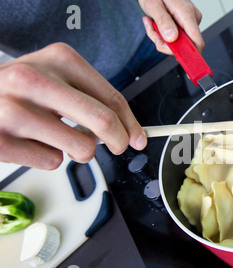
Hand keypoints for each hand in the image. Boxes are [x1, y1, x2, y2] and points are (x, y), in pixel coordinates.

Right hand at [0, 43, 147, 169]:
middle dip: (118, 141)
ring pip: (81, 148)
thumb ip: (92, 99)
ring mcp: (14, 110)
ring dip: (79, 151)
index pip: (111, 98)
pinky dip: (49, 157)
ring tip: (59, 137)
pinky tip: (32, 141)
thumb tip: (129, 131)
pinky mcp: (1, 141)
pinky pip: (52, 162)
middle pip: (102, 122)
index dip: (131, 123)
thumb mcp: (57, 78)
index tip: (138, 138)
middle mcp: (34, 79)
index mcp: (58, 59)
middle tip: (117, 146)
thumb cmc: (22, 90)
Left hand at [139, 0, 203, 54]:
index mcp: (187, 14)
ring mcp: (190, 22)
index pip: (197, 42)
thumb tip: (172, 38)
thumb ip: (163, 22)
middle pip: (184, 46)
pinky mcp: (185, 24)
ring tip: (152, 24)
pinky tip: (156, 24)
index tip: (184, 64)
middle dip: (165, 44)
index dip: (191, 56)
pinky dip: (163, 34)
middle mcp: (192, 18)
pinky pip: (176, 37)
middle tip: (153, 32)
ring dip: (161, 38)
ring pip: (178, 43)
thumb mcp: (153, 5)